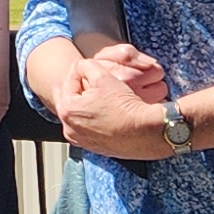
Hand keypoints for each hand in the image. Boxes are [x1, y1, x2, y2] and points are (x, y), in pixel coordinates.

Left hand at [56, 51, 179, 162]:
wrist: (145, 131)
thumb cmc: (124, 106)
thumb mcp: (103, 77)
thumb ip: (87, 66)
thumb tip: (81, 66)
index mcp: (68, 110)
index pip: (69, 82)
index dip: (80, 71)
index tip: (89, 68)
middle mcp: (70, 129)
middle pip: (71, 100)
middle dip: (79, 88)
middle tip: (89, 80)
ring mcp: (82, 140)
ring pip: (78, 116)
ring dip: (85, 105)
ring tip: (98, 96)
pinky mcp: (94, 147)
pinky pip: (88, 129)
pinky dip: (93, 119)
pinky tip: (105, 112)